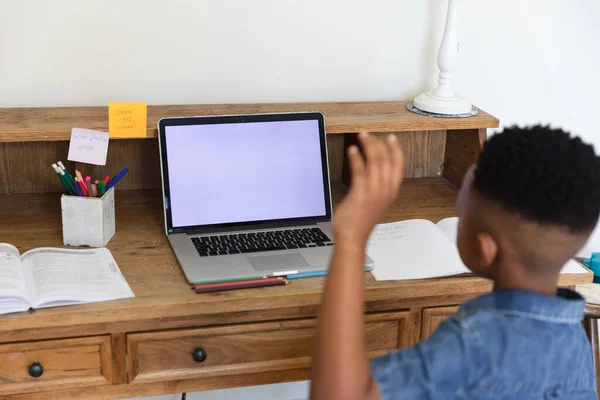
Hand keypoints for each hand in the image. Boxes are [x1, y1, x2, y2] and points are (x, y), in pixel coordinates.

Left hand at [333, 132, 404, 246]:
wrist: (352, 238)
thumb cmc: (360, 221)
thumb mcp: (375, 201)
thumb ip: (377, 187)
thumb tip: (370, 170)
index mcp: (391, 191)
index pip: (398, 165)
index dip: (396, 149)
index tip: (390, 138)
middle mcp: (385, 190)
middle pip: (386, 159)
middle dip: (378, 143)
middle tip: (368, 134)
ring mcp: (374, 192)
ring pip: (375, 162)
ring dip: (368, 146)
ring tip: (361, 136)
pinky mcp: (360, 194)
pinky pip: (360, 171)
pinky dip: (356, 158)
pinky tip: (352, 150)